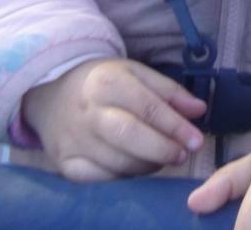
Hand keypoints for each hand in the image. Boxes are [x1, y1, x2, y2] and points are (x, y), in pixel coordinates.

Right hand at [21, 57, 205, 180]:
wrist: (51, 99)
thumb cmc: (104, 83)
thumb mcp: (136, 73)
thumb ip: (169, 91)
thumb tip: (199, 110)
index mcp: (108, 82)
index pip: (147, 107)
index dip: (175, 126)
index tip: (197, 140)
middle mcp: (88, 111)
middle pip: (129, 135)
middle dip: (162, 149)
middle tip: (183, 155)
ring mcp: (74, 140)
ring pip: (118, 161)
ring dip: (149, 165)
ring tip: (164, 158)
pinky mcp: (65, 164)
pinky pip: (101, 178)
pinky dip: (125, 176)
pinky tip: (138, 166)